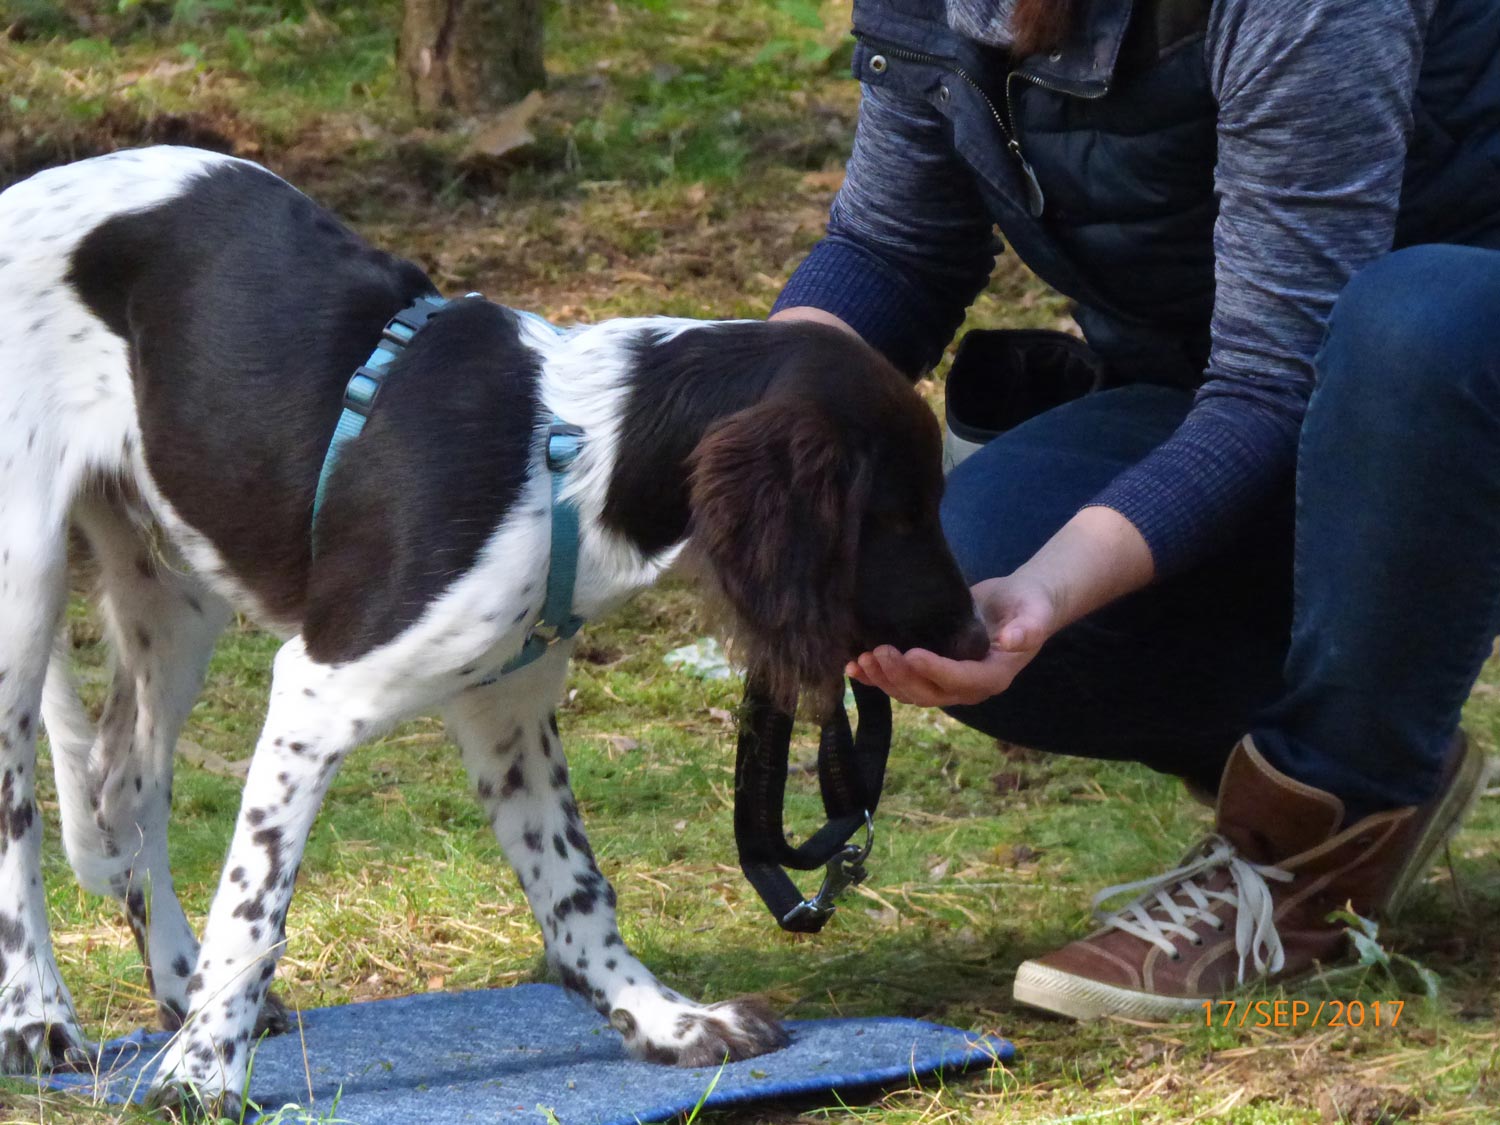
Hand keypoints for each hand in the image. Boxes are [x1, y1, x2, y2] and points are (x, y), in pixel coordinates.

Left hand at [844, 506, 1155, 708]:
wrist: (1019, 604)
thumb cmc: (1028, 606)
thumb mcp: (1034, 613)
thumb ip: (1028, 628)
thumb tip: (1013, 640)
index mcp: (992, 677)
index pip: (961, 680)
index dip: (936, 671)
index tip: (913, 653)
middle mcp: (966, 686)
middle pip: (928, 692)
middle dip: (901, 676)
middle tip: (881, 651)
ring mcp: (945, 682)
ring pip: (909, 691)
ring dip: (884, 679)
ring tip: (864, 658)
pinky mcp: (928, 671)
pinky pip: (899, 681)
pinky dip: (875, 678)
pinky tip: (853, 667)